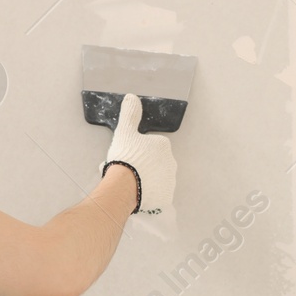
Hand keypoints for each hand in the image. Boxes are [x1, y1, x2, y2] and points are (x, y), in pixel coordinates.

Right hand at [100, 94, 175, 213]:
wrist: (125, 187)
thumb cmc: (126, 158)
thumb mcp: (125, 131)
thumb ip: (130, 114)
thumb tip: (132, 98)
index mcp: (163, 145)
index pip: (151, 145)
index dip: (137, 150)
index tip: (128, 155)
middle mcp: (171, 162)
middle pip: (154, 162)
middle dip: (143, 164)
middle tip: (127, 170)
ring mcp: (170, 181)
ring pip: (156, 177)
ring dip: (146, 178)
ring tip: (129, 183)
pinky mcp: (166, 197)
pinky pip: (157, 193)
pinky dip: (149, 193)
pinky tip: (137, 193)